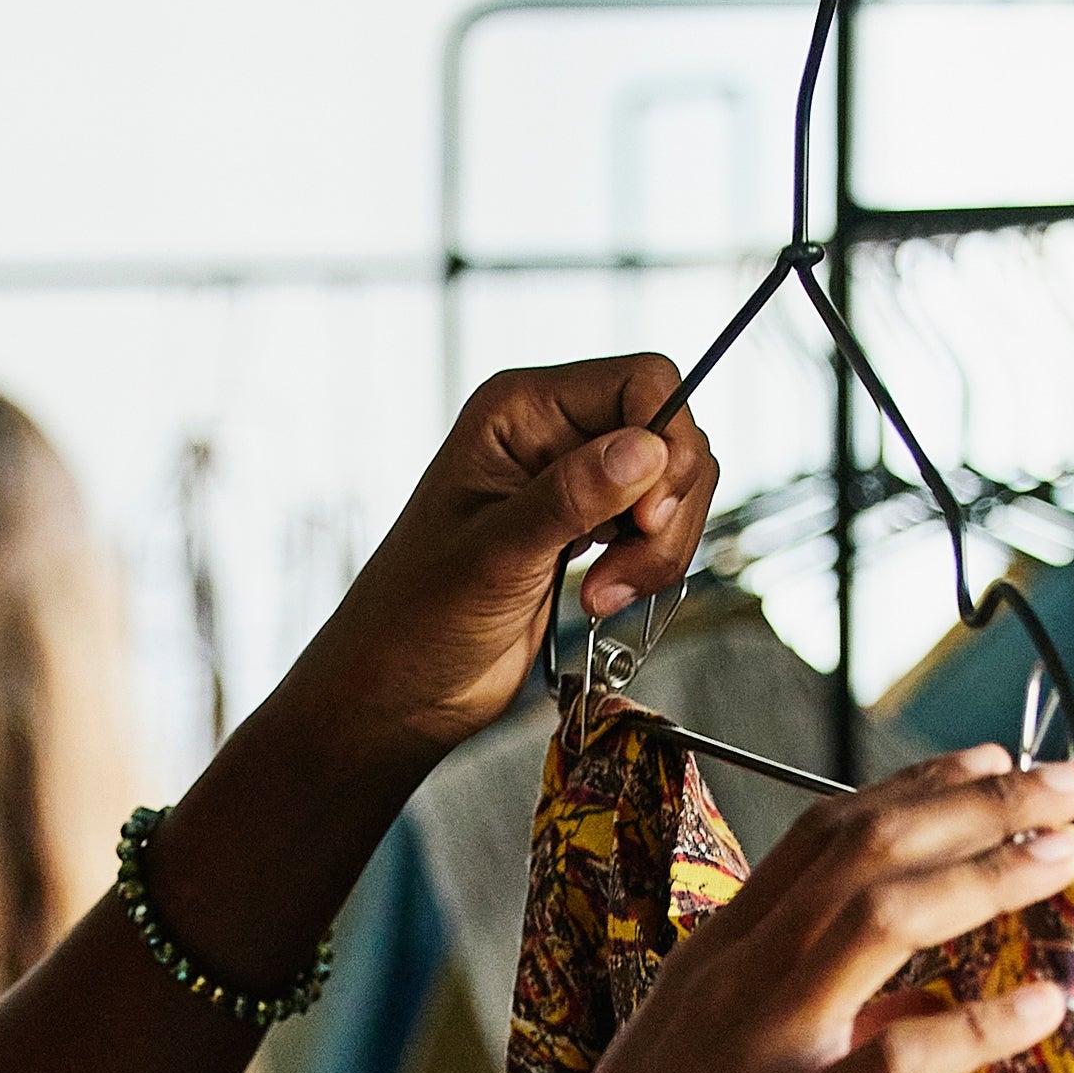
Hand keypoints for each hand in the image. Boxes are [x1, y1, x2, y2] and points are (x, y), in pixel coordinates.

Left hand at [275, 356, 723, 764]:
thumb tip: (645, 447)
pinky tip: (604, 598)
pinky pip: (657, 526)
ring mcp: (574, 481)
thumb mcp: (494, 557)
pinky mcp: (590, 529)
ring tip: (604, 595)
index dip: (666, 443)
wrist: (401, 690)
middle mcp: (552, 433)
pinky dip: (651, 564)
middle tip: (622, 574)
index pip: (642, 382)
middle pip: (670, 435)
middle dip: (668, 509)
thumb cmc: (416, 620)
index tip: (649, 516)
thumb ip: (570, 498)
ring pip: (672, 485)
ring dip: (660, 547)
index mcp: (520, 411)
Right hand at [462, 747, 1073, 1072]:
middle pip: (867, 850)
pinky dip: (979, 1024)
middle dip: (977, 805)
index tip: (990, 761)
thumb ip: (822, 1026)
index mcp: (715, 959)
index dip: (916, 788)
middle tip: (1063, 784)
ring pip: (883, 917)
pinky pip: (896, 1060)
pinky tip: (1043, 1005)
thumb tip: (924, 1004)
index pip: (823, 836)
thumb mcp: (716, 1072)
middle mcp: (736, 980)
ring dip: (987, 872)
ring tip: (1066, 852)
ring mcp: (757, 1048)